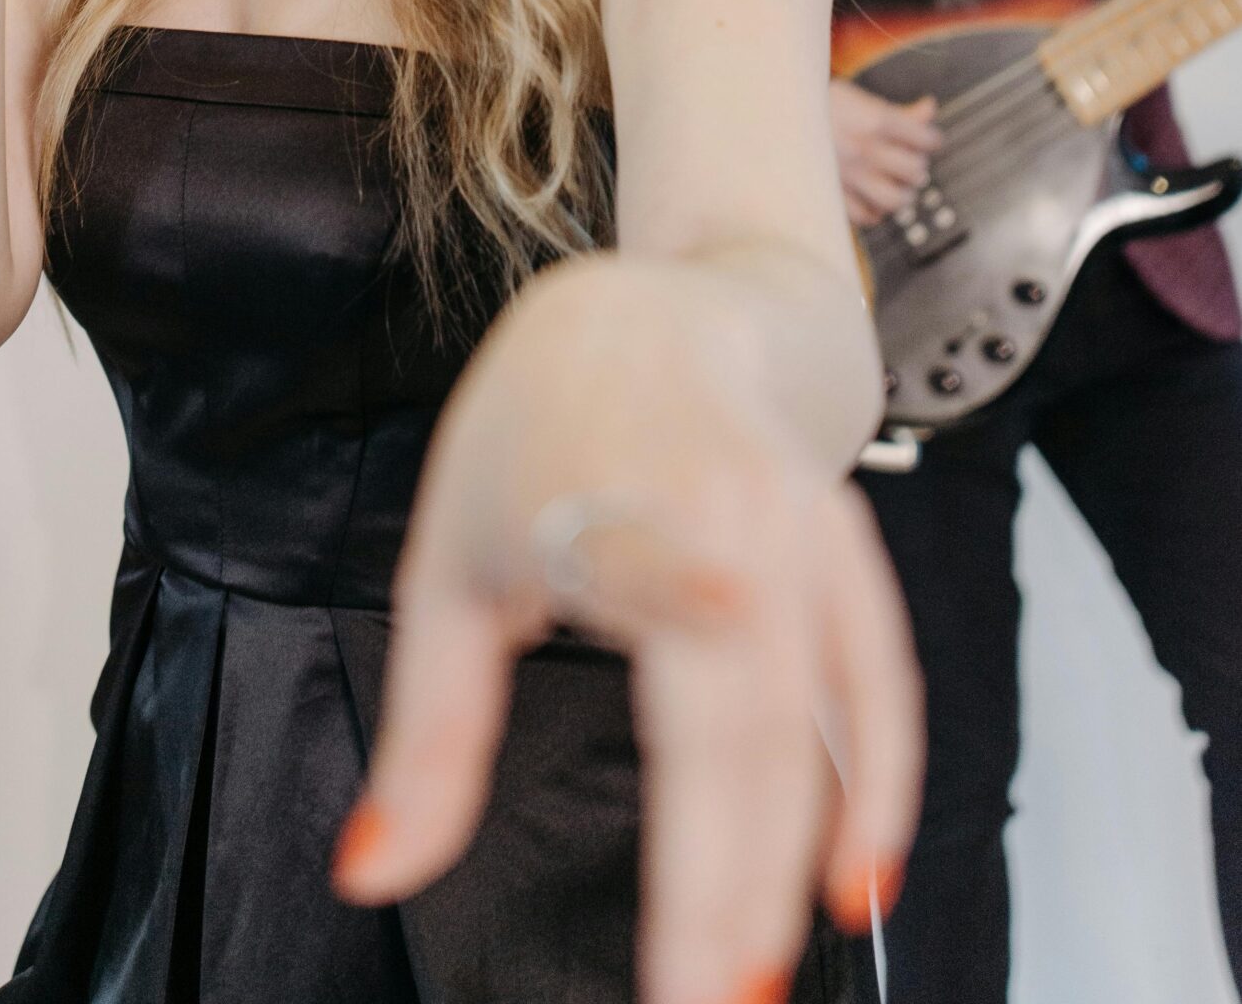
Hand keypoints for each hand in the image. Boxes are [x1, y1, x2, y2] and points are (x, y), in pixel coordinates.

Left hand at [333, 257, 921, 1003]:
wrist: (646, 313)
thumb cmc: (529, 433)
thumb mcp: (445, 566)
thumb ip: (427, 733)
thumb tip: (372, 872)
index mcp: (600, 500)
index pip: (653, 623)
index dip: (689, 736)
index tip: (688, 858)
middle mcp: (716, 506)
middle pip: (743, 715)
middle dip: (728, 877)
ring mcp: (794, 520)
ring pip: (812, 712)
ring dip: (793, 854)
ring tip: (752, 974)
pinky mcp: (843, 539)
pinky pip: (877, 672)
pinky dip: (878, 776)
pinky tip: (853, 877)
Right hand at [829, 79, 942, 228]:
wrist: (769, 119)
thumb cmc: (814, 106)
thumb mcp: (856, 98)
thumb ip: (896, 110)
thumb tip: (930, 108)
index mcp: (875, 119)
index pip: (925, 139)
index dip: (930, 140)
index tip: (925, 141)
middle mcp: (866, 150)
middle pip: (915, 170)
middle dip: (916, 166)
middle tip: (908, 164)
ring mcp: (849, 176)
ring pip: (896, 199)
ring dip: (902, 194)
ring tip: (896, 187)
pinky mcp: (832, 196)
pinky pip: (867, 217)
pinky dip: (874, 212)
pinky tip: (870, 200)